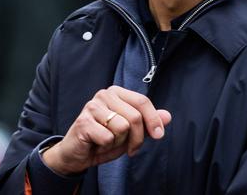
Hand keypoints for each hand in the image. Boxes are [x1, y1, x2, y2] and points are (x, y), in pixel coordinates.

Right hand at [41, 86, 171, 174]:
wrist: (78, 154)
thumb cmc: (105, 140)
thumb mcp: (131, 133)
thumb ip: (148, 123)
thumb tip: (168, 116)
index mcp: (116, 93)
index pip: (142, 102)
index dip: (154, 120)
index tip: (158, 135)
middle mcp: (104, 95)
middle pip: (135, 117)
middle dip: (137, 138)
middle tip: (130, 147)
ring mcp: (92, 107)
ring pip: (123, 127)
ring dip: (119, 142)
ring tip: (108, 141)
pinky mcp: (84, 122)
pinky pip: (109, 138)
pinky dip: (107, 147)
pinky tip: (98, 144)